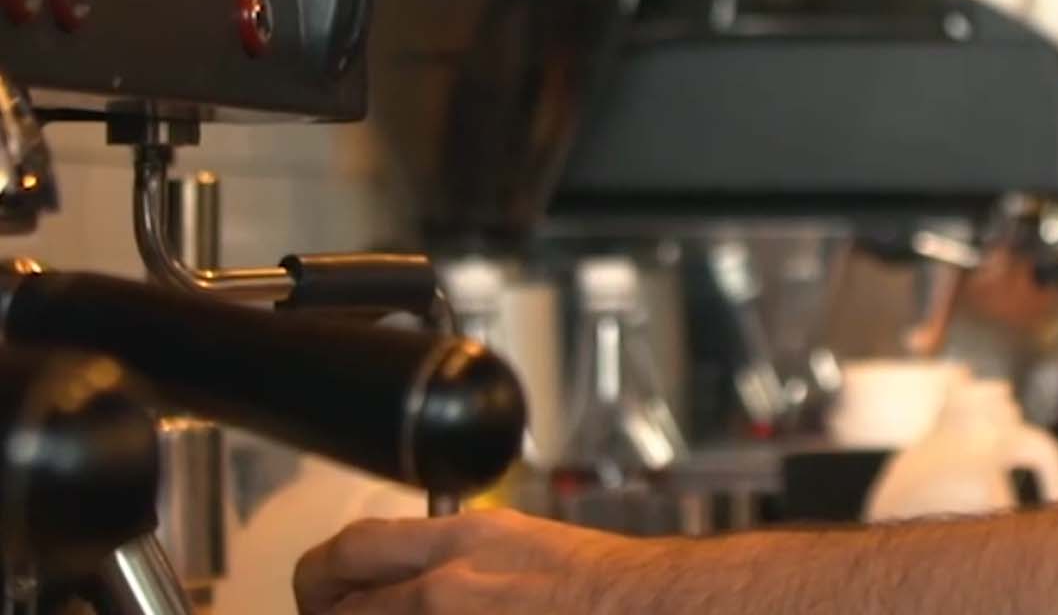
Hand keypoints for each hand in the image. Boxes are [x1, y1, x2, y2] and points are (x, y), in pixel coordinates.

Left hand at [295, 509, 664, 613]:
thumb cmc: (598, 588)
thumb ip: (449, 556)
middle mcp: (445, 595)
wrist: (644, 610)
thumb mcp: (516, 543)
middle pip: (335, 611)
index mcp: (461, 547)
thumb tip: (397, 578)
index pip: (346, 552)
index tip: (324, 591)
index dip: (322, 577)